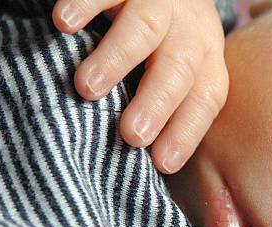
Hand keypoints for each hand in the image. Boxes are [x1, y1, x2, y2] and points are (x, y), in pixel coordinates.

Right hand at [53, 0, 227, 173]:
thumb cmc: (168, 43)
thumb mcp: (183, 72)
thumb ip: (173, 106)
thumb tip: (151, 165)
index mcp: (206, 61)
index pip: (205, 99)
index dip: (187, 131)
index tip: (164, 163)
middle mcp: (188, 32)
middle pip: (178, 69)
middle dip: (157, 103)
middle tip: (132, 135)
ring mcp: (159, 2)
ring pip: (144, 29)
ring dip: (117, 59)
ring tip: (89, 88)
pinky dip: (85, 3)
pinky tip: (64, 23)